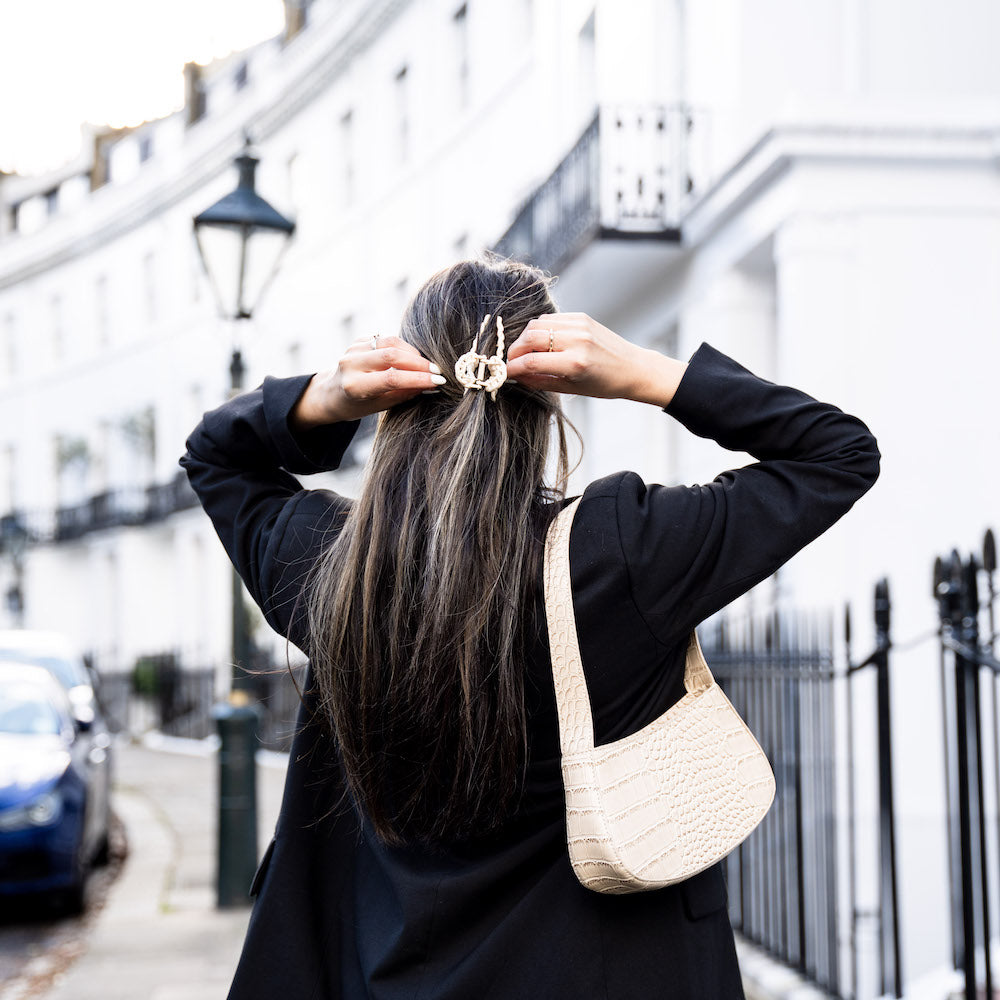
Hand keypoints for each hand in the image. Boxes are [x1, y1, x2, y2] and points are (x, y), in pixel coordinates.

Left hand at [291, 335, 444, 427]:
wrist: (330, 392)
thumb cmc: (356, 405)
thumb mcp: (378, 406)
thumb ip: (402, 394)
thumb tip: (430, 384)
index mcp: (354, 386)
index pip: (391, 378)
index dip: (417, 379)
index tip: (438, 382)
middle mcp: (351, 364)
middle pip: (391, 355)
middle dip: (419, 363)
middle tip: (437, 372)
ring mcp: (353, 349)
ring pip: (391, 343)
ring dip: (413, 353)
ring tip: (427, 366)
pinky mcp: (358, 340)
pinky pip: (386, 339)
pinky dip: (403, 347)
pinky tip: (412, 358)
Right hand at [505, 313, 686, 406]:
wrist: (632, 368)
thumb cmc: (604, 384)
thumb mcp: (571, 389)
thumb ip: (540, 381)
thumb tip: (516, 376)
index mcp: (575, 364)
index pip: (532, 361)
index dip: (512, 368)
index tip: (504, 373)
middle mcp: (577, 340)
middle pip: (530, 338)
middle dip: (515, 351)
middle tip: (511, 362)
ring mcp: (580, 325)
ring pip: (537, 324)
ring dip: (525, 338)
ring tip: (524, 352)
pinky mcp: (581, 317)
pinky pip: (550, 319)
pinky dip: (539, 329)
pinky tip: (540, 342)